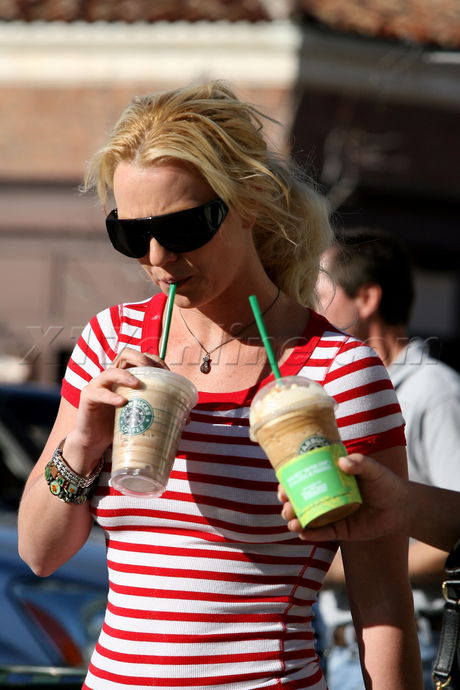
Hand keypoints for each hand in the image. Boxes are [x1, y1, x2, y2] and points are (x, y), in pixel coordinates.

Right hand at [65, 348, 168, 466]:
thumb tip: (187, 419)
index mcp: (126, 376)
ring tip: (137, 384)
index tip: (168, 373)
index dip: (155, 360)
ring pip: (110, 370)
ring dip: (125, 375)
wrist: (94, 442)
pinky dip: (110, 397)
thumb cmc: (118, 425)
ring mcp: (98, 385)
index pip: (141, 357)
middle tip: (152, 370)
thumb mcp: (139, 415)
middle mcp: (112, 376)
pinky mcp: (88, 397)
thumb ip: (158, 411)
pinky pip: (99, 393)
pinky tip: (122, 402)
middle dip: (141, 358)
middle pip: (125, 353)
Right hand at [279, 453, 408, 541]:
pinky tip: (302, 533)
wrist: (401, 507)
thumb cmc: (385, 483)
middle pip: (300, 499)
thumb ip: (360, 463)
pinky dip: (310, 534)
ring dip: (295, 519)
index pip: (304, 478)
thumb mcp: (373, 470)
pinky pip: (322, 533)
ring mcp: (332, 514)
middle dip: (288, 502)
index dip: (289, 481)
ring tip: (291, 520)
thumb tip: (343, 461)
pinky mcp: (340, 530)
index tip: (281, 484)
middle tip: (285, 502)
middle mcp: (327, 496)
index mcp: (330, 479)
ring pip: (307, 518)